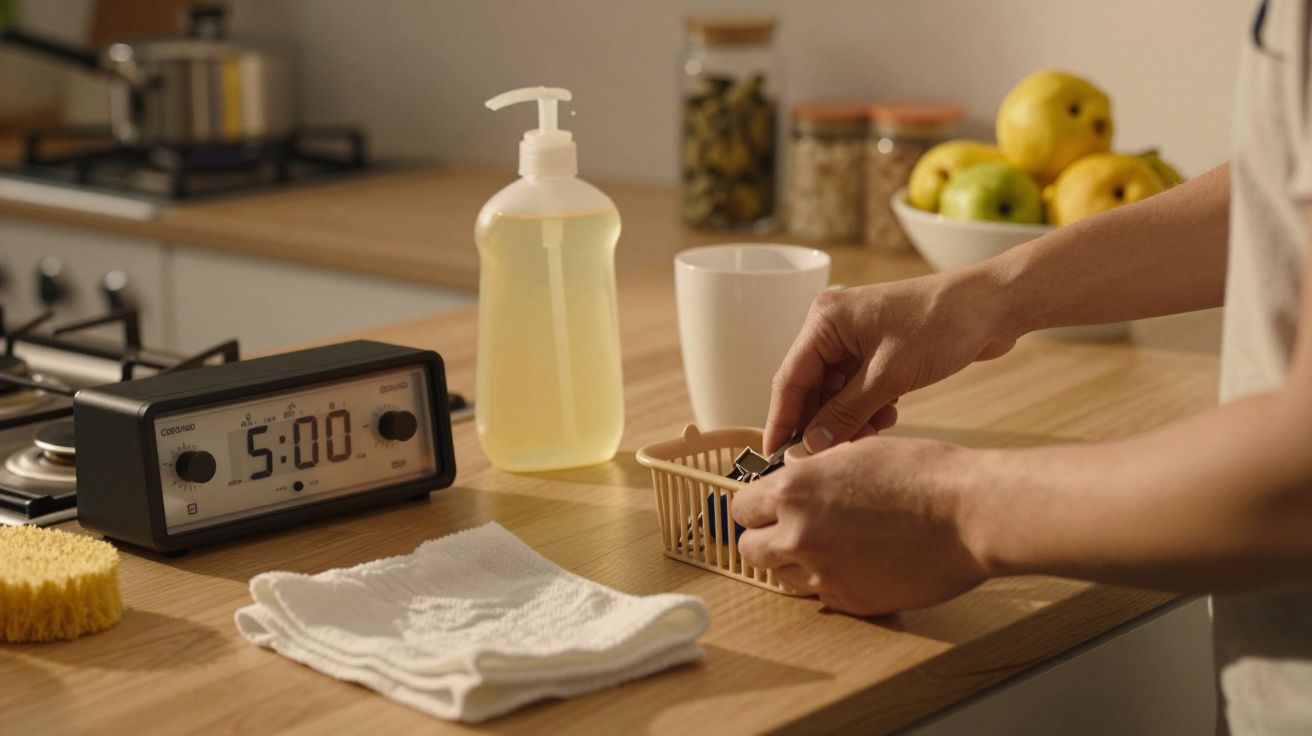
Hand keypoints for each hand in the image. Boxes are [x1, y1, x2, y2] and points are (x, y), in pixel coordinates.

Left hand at [731, 436, 987, 614]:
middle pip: (750, 548)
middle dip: (766, 536)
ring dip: (794, 562)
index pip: (740, 506)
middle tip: (791, 527)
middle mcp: (798, 535)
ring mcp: (823, 574)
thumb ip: (812, 470)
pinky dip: (829, 581)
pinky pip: (820, 595)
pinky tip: (857, 561)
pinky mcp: (850, 602)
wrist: (970, 515)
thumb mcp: (855, 453)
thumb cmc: (923, 475)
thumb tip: (789, 475)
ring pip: (780, 576)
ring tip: (829, 544)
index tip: (766, 505)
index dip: (755, 504)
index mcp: (794, 491)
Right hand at [765, 268, 1016, 454]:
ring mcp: (856, 338)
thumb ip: (844, 414)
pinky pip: (858, 388)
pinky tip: (887, 418)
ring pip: (836, 392)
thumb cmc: (941, 326)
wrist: (993, 308)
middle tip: (830, 457)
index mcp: (824, 321)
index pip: (789, 379)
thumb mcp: (887, 377)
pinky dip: (868, 408)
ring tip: (871, 436)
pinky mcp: (878, 350)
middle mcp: (833, 327)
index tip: (774, 455)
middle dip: (822, 423)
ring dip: (849, 419)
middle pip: (811, 388)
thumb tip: (810, 447)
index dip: (781, 420)